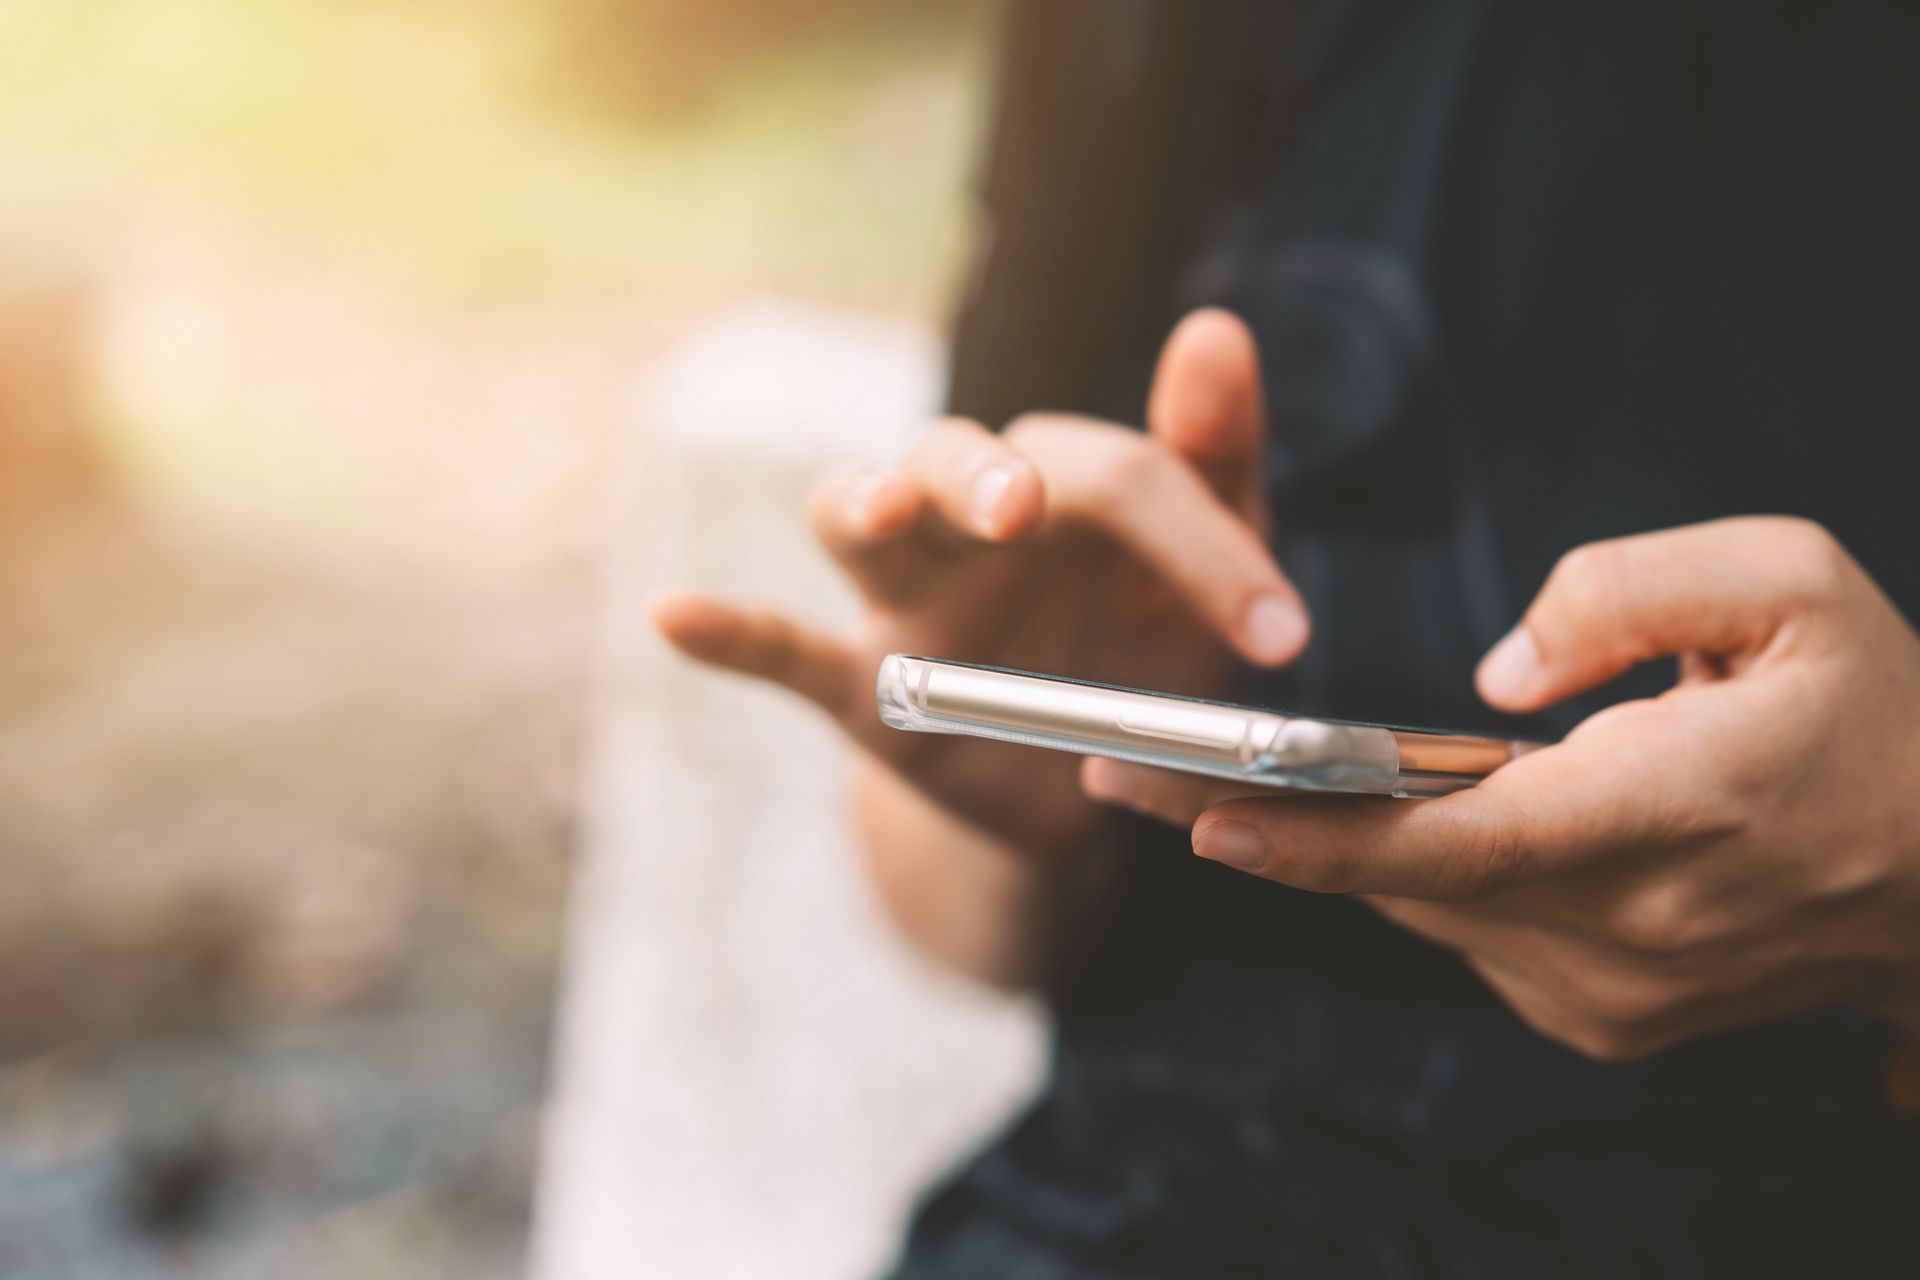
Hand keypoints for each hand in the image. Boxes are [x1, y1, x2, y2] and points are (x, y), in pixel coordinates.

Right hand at [651, 309, 1308, 859]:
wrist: (1086, 792)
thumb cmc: (1145, 655)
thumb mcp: (1204, 575)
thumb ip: (1214, 459)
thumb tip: (1218, 324)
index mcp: (1064, 488)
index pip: (1117, 479)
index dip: (1203, 547)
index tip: (1284, 637)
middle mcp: (971, 522)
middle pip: (951, 457)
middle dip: (981, 475)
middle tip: (1022, 508)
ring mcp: (905, 599)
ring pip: (853, 516)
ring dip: (862, 504)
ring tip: (878, 510)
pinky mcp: (859, 685)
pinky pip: (780, 651)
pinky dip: (728, 634)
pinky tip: (670, 615)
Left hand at [1084, 517, 1919, 1059]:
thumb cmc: (1875, 710)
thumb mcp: (1788, 582)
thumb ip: (1626, 590)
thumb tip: (1496, 672)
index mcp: (1673, 817)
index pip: (1461, 841)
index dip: (1322, 832)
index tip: (1201, 810)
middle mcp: (1629, 933)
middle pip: (1402, 883)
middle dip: (1258, 825)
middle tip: (1126, 771)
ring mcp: (1612, 997)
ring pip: (1421, 910)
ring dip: (1325, 848)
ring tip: (1214, 780)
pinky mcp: (1601, 1020)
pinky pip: (1466, 935)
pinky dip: (1413, 876)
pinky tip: (1374, 820)